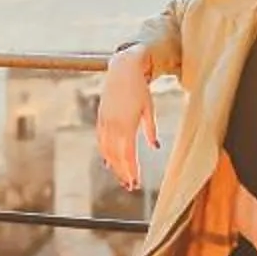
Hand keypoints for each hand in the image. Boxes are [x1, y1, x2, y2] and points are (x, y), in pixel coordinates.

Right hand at [95, 50, 158, 191]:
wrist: (122, 69)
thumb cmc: (139, 88)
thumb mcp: (149, 109)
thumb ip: (151, 130)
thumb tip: (155, 147)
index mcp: (127, 124)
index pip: (128, 154)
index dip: (131, 170)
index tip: (136, 182)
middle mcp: (113, 125)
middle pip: (116, 156)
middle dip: (123, 172)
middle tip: (130, 186)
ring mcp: (105, 122)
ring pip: (107, 151)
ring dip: (114, 166)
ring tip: (122, 178)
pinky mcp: (101, 118)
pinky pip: (101, 141)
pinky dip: (105, 153)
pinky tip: (109, 162)